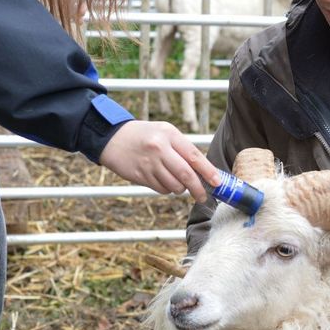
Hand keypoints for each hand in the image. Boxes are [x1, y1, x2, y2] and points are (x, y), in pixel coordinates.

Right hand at [99, 120, 219, 201]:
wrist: (112, 138)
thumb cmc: (144, 136)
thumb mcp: (165, 132)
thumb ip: (183, 149)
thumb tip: (205, 171)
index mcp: (169, 135)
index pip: (194, 156)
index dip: (208, 171)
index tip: (217, 182)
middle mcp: (159, 148)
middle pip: (186, 174)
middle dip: (198, 188)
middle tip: (204, 196)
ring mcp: (149, 163)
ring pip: (174, 185)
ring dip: (180, 189)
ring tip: (178, 183)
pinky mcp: (140, 175)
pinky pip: (161, 189)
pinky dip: (166, 189)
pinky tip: (162, 180)